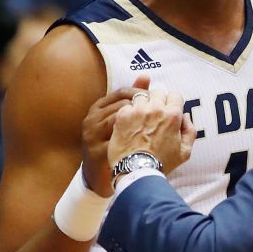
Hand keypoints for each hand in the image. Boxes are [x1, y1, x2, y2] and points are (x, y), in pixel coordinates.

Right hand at [81, 75, 149, 196]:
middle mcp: (92, 118)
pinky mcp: (97, 150)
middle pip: (125, 104)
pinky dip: (137, 141)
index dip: (144, 97)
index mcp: (98, 107)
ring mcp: (93, 134)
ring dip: (142, 125)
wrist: (106, 176)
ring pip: (123, 120)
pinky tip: (148, 144)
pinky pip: (121, 140)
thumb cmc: (119, 144)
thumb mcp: (122, 119)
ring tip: (155, 132)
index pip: (123, 92)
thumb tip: (146, 75)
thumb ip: (134, 98)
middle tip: (160, 119)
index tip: (158, 106)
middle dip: (146, 110)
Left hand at [108, 87, 195, 178]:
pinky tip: (129, 124)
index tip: (168, 110)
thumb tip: (185, 116)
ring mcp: (137, 111)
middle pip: (158, 92)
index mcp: (173, 115)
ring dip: (142, 104)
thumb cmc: (162, 163)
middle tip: (154, 114)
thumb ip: (189, 131)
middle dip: (157, 100)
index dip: (173, 102)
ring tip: (140, 118)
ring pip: (141, 96)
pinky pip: (126, 106)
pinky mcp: (122, 115)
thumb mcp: (185, 152)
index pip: (175, 95)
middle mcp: (155, 109)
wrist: (137, 171)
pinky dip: (128, 112)